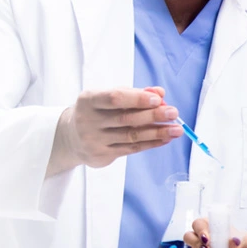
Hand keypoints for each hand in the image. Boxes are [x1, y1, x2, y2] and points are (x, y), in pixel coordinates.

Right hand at [50, 87, 181, 172]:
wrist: (70, 137)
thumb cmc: (95, 111)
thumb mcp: (107, 97)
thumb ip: (133, 93)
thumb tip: (160, 93)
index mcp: (89, 100)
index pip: (115, 98)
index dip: (137, 98)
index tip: (158, 99)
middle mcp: (88, 120)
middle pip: (126, 119)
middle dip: (153, 116)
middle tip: (173, 113)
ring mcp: (94, 140)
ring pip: (131, 136)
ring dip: (157, 133)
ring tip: (176, 129)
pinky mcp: (101, 155)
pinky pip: (130, 149)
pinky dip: (150, 144)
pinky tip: (164, 139)